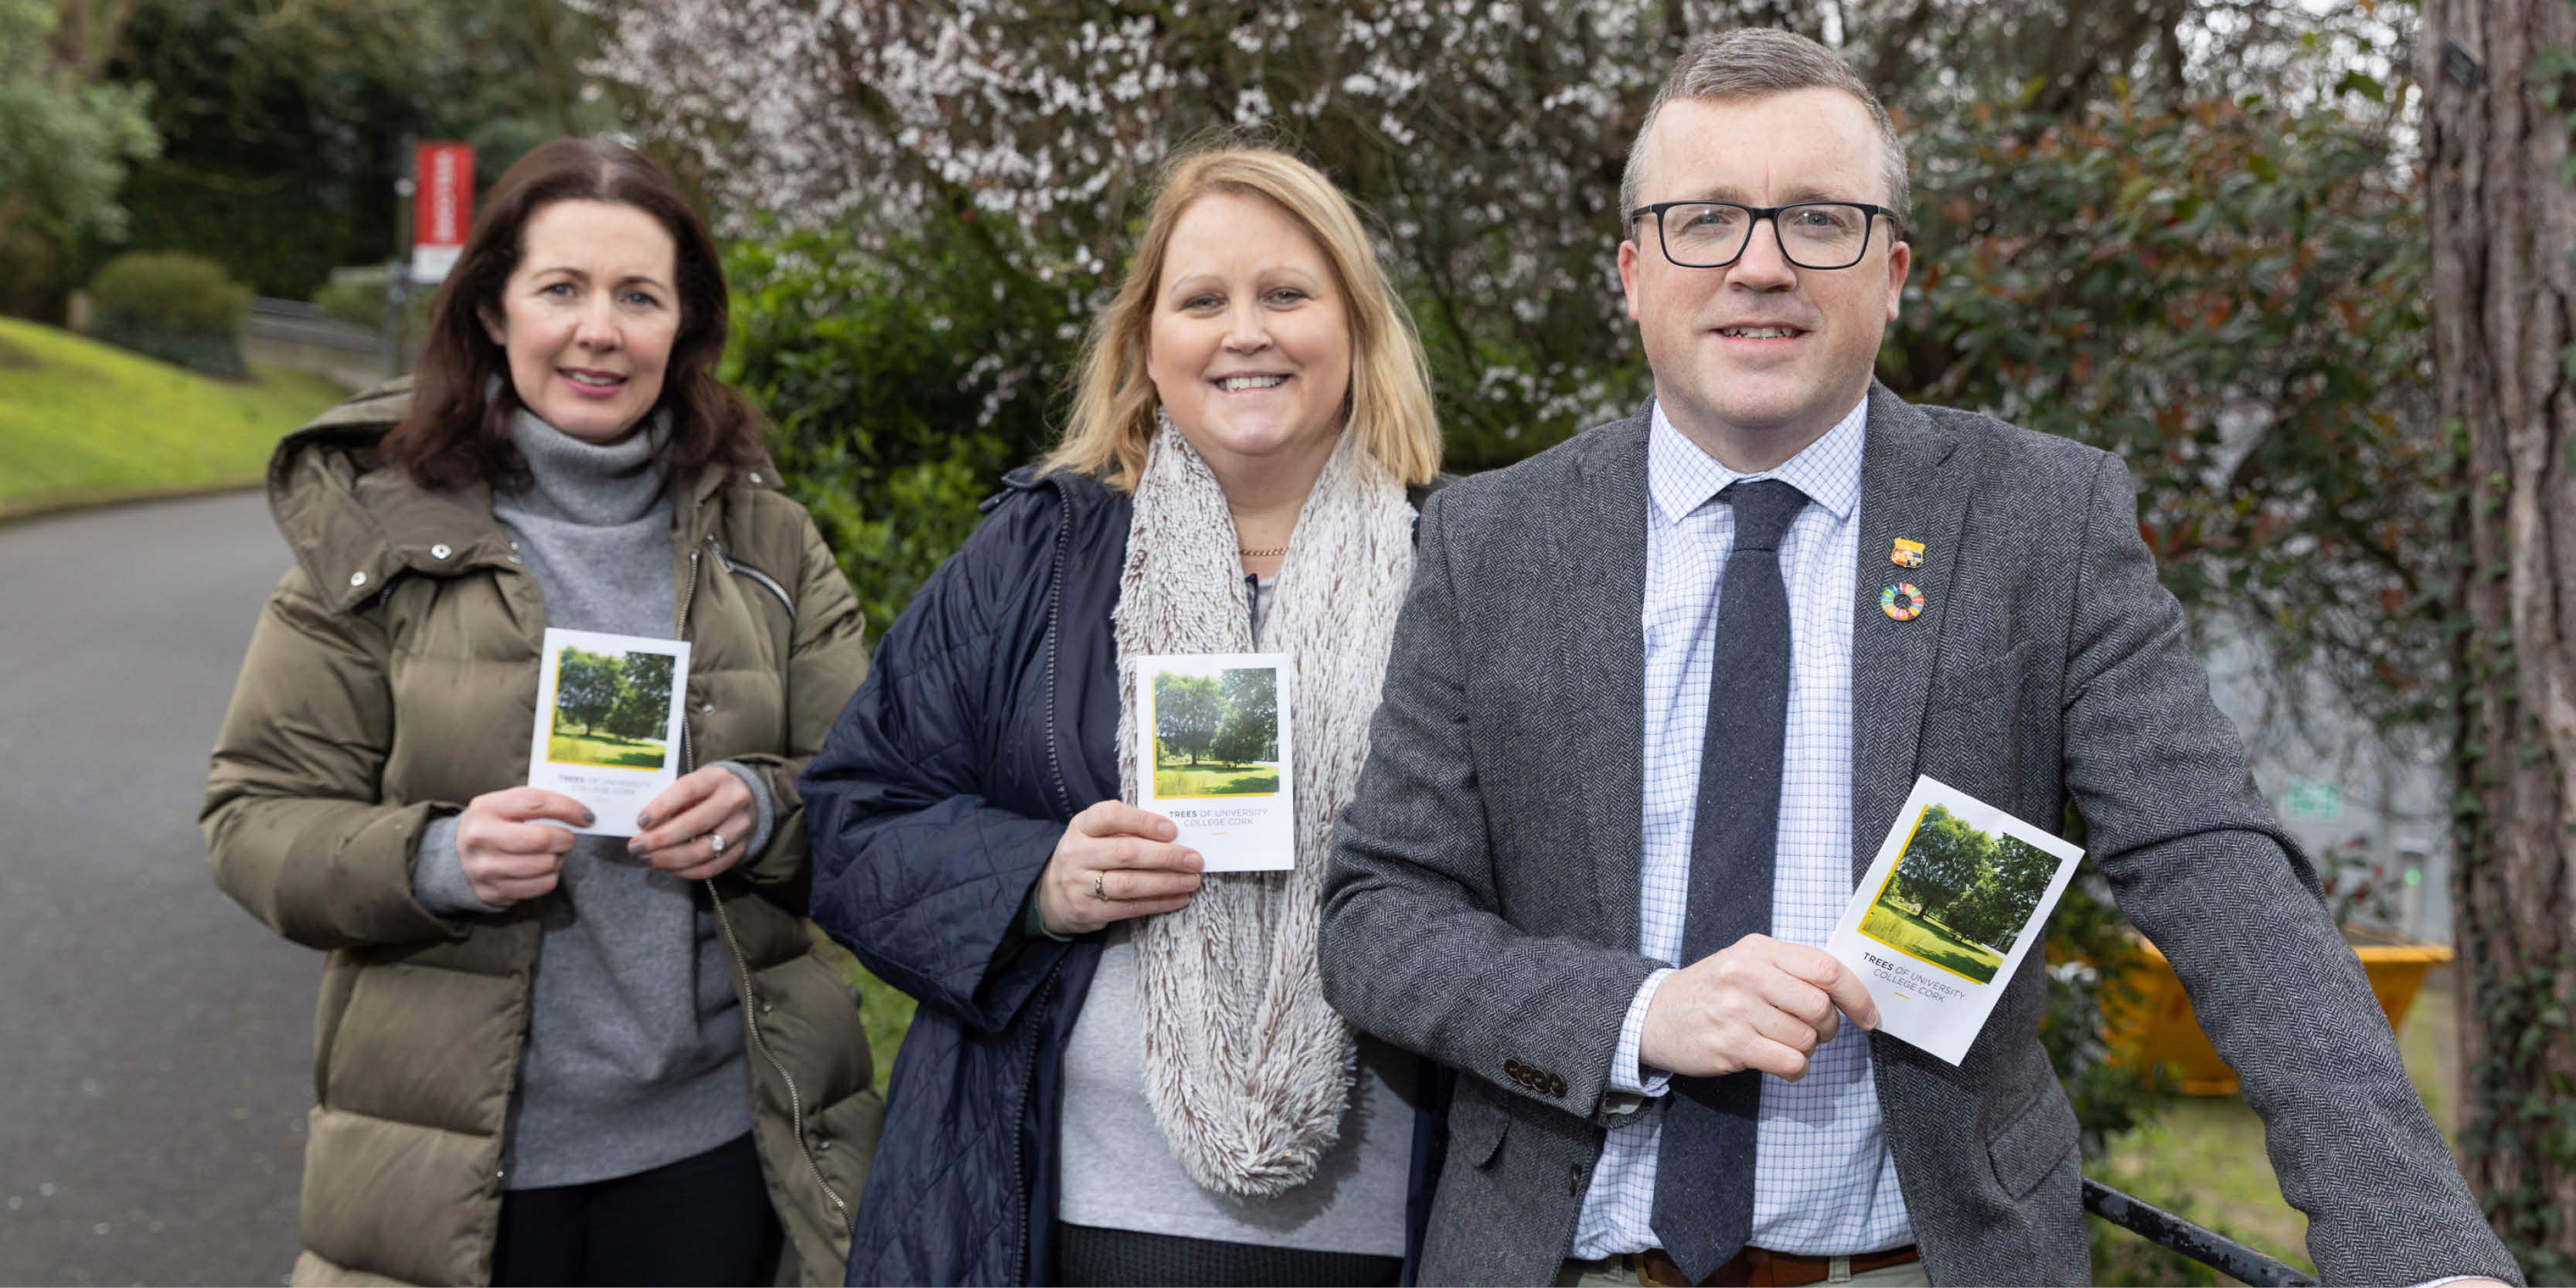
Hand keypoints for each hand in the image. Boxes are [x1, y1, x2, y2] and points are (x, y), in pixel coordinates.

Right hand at [456, 787, 589, 906]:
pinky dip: (551, 876)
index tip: (586, 815)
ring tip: (553, 852)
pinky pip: (541, 885)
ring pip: (545, 864)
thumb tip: (581, 813)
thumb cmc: (494, 826)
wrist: (459, 857)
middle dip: (565, 838)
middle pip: (541, 839)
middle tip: (568, 837)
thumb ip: (537, 804)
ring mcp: (485, 867)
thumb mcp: (505, 806)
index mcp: (486, 808)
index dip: (567, 808)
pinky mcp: (494, 891)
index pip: (535, 803)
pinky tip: (543, 868)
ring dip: (559, 858)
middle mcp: (482, 837)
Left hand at [629, 766, 756, 878]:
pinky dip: (686, 871)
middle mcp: (734, 801)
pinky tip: (668, 867)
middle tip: (637, 847)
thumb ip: (673, 800)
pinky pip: (712, 867)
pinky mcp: (742, 849)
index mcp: (717, 778)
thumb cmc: (708, 792)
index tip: (640, 822)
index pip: (687, 791)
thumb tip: (644, 826)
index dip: (661, 807)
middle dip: (660, 839)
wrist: (746, 800)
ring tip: (648, 859)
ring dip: (670, 859)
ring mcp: (741, 827)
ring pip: (703, 851)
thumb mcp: (694, 784)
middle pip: (695, 824)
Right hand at [1033, 801, 1202, 935]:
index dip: (1143, 822)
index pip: (1110, 816)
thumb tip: (1175, 835)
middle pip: (1126, 853)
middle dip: (1166, 857)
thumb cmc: (1087, 856)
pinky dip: (1158, 903)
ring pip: (1129, 884)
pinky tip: (1179, 898)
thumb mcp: (1095, 834)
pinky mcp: (1088, 911)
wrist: (1051, 894)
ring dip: (1166, 882)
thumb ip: (1126, 829)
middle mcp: (1077, 853)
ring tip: (1192, 880)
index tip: (1172, 830)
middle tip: (1194, 859)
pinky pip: (1129, 908)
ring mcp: (1080, 884)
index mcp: (1081, 826)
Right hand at [1638, 934, 1879, 1080]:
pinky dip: (1795, 1069)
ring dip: (1807, 1050)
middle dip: (1828, 1028)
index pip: (1826, 968)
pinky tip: (1780, 1063)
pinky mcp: (1731, 1045)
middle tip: (1814, 1031)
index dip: (1857, 996)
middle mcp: (1749, 975)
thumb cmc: (1712, 989)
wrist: (1655, 1013)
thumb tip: (1847, 992)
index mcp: (1760, 950)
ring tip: (1785, 1044)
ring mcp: (1738, 1011)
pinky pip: (1789, 1064)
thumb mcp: (1747, 961)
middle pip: (1820, 1008)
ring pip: (1806, 1040)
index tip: (1867, 1016)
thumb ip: (1791, 969)